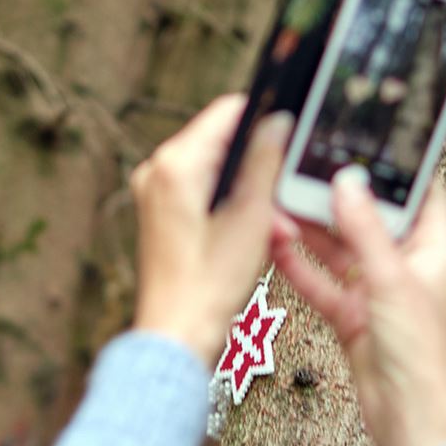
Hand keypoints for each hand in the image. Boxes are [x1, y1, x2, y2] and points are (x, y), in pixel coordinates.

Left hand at [130, 95, 293, 364]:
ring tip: (275, 226)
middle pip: (224, 143)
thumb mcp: (252, 217)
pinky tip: (256, 232)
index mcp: (176, 165)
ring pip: (218, 169)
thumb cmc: (206, 286)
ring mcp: (156, 191)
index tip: (289, 134)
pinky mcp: (162, 211)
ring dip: (252, 191)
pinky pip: (205, 190)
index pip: (227, 112)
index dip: (264, 120)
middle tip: (285, 199)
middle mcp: (158, 171)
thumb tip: (277, 123)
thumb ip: (265, 162)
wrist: (178, 333)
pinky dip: (233, 204)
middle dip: (261, 168)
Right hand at [271, 171, 445, 445]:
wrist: (410, 419)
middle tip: (302, 169)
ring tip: (278, 202)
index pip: (419, 191)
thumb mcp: (391, 279)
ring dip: (310, 229)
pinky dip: (299, 265)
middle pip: (368, 216)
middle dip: (335, 196)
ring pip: (338, 247)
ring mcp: (376, 289)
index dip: (395, 167)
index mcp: (433, 248)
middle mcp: (405, 264)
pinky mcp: (352, 314)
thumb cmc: (423, 354)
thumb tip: (348, 181)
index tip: (362, 140)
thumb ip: (365, 228)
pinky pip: (321, 281)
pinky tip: (275, 245)